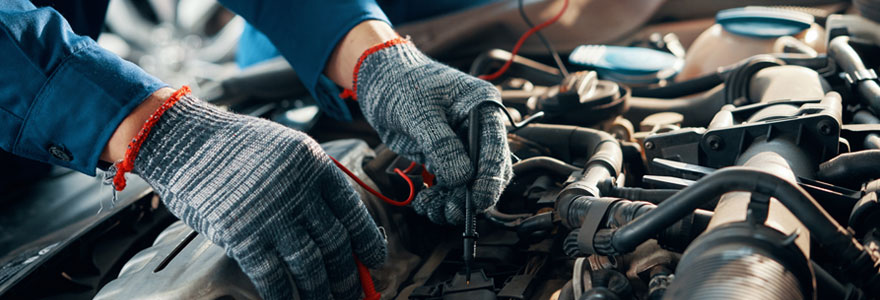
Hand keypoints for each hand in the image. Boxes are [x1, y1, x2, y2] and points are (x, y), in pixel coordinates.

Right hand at [130, 93, 385, 299]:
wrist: (184, 141)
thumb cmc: (235, 147)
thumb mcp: (286, 149)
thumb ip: (311, 182)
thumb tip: (338, 226)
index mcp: (315, 165)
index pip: (353, 211)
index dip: (367, 241)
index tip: (373, 259)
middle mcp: (299, 190)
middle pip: (335, 243)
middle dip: (347, 274)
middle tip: (354, 292)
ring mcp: (271, 215)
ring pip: (309, 264)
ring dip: (320, 289)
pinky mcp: (242, 236)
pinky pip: (273, 275)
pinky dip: (285, 294)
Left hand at [355, 40, 512, 224]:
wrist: (379, 79)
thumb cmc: (400, 83)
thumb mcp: (419, 112)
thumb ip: (441, 145)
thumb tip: (461, 178)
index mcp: (483, 106)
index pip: (495, 147)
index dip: (489, 177)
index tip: (477, 201)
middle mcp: (478, 126)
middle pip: (488, 170)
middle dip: (470, 195)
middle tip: (451, 212)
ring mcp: (462, 143)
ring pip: (468, 182)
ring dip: (453, 201)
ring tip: (431, 209)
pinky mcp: (445, 155)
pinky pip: (450, 184)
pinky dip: (440, 197)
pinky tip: (425, 202)